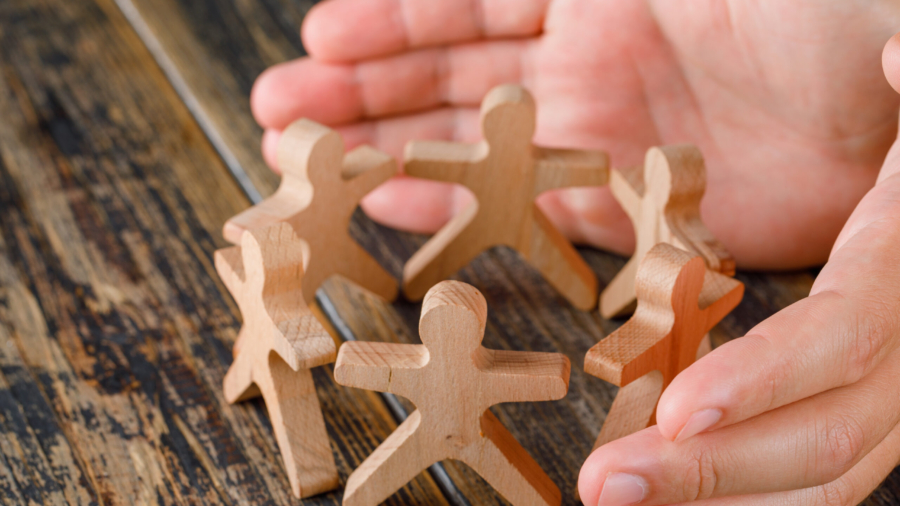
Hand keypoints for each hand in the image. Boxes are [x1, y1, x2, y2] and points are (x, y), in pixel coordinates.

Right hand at [250, 0, 899, 268]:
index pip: (467, 1)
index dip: (390, 19)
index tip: (318, 39)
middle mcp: (594, 59)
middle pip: (453, 76)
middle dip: (364, 89)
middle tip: (281, 113)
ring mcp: (614, 139)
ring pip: (477, 147)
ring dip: (389, 149)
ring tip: (308, 161)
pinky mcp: (647, 212)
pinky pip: (531, 214)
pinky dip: (460, 211)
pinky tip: (394, 206)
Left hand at [576, 34, 899, 505]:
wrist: (896, 198)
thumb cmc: (877, 133)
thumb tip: (896, 55)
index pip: (851, 335)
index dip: (769, 378)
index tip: (679, 411)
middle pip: (828, 436)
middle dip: (714, 472)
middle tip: (607, 485)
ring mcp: (885, 390)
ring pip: (820, 476)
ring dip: (717, 502)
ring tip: (619, 501)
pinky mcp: (851, 406)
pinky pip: (804, 473)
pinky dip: (736, 495)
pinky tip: (669, 497)